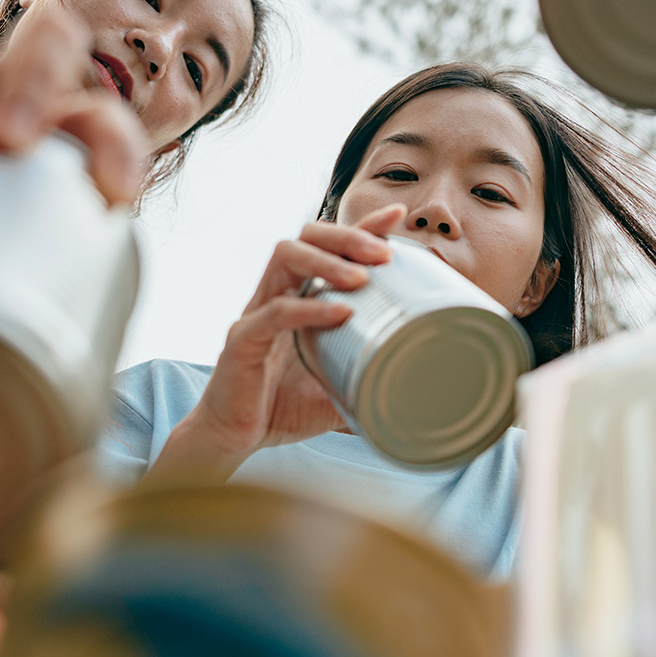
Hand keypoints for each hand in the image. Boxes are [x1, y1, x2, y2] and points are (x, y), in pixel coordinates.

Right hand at [148, 204, 405, 481]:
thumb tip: (421, 385)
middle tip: (382, 253)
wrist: (234, 439)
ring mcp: (256, 313)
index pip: (329, 248)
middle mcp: (275, 294)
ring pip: (285, 257)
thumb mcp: (337, 388)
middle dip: (345, 236)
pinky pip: (273, 313)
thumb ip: (368, 377)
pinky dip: (307, 309)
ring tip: (360, 277)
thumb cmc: (281, 407)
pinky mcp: (242, 340)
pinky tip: (339, 314)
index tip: (396, 217)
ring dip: (326, 260)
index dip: (361, 227)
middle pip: (305, 237)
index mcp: (298, 297)